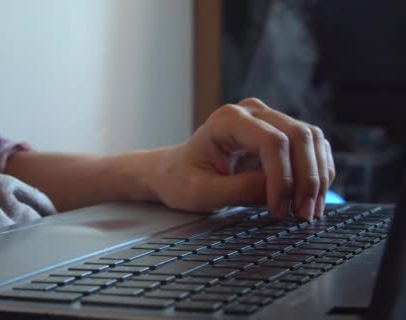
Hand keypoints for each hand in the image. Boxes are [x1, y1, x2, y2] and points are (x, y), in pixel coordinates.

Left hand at [149, 98, 335, 220]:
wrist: (175, 172)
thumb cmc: (181, 179)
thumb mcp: (201, 192)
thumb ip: (238, 191)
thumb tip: (277, 192)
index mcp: (228, 120)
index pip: (272, 141)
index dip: (284, 177)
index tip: (279, 209)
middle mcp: (253, 113)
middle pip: (300, 136)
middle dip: (307, 179)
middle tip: (303, 215)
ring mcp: (269, 120)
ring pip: (312, 140)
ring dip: (317, 178)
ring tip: (308, 212)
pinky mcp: (281, 134)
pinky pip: (312, 149)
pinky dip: (317, 174)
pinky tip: (309, 199)